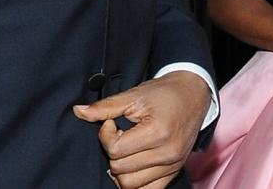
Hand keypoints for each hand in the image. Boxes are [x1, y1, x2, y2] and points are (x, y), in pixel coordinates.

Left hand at [73, 71, 211, 188]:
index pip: (115, 150)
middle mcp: (166, 154)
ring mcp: (172, 166)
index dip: (106, 134)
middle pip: (120, 169)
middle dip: (113, 151)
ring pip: (130, 185)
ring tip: (126, 148)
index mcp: (157, 133)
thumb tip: (79, 111)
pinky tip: (132, 164)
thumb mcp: (134, 95)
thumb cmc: (164, 93)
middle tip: (119, 134)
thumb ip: (106, 106)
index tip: (111, 122)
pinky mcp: (174, 172)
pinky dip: (134, 182)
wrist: (193, 95)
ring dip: (121, 169)